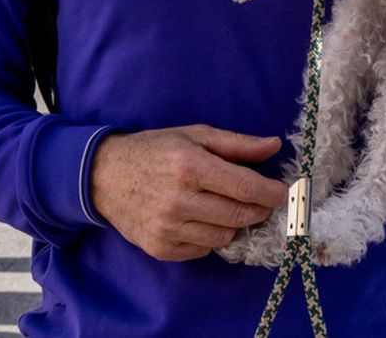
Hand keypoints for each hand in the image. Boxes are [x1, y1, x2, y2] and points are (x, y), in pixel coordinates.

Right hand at [89, 125, 287, 260]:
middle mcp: (179, 199)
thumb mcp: (194, 135)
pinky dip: (210, 237)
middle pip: (239, 215)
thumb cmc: (154, 150)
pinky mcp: (161, 248)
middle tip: (261, 201)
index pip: (244, 188)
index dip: (270, 193)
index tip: (282, 192)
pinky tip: (201, 219)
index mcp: (189, 166)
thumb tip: (274, 146)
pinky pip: (203, 250)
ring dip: (234, 224)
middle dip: (258, 210)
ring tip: (226, 207)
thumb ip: (236, 144)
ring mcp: (168, 228)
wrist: (104, 176)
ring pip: (224, 237)